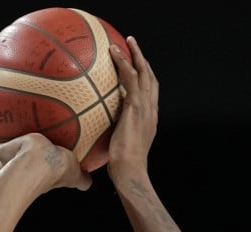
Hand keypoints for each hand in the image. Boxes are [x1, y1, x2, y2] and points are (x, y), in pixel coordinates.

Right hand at [0, 122, 91, 191]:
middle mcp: (18, 168)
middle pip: (9, 165)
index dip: (31, 169)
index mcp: (35, 174)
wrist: (37, 163)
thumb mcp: (74, 174)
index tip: (33, 162)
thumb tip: (88, 184)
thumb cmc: (56, 170)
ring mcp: (6, 160)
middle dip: (8, 159)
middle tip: (11, 145)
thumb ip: (81, 178)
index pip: (31, 172)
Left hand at [107, 36, 157, 178]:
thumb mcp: (120, 146)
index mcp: (149, 118)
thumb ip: (115, 136)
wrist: (130, 171)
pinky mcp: (136, 108)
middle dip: (143, 60)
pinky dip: (124, 64)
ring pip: (143, 73)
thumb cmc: (122, 166)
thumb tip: (99, 136)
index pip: (149, 92)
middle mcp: (151, 110)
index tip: (137, 67)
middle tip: (133, 46)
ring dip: (135, 55)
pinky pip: (131, 79)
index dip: (145, 77)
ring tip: (126, 42)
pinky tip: (114, 54)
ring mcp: (145, 107)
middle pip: (150, 78)